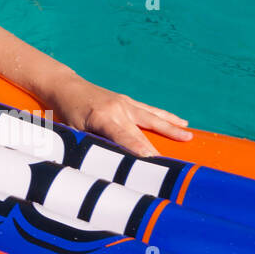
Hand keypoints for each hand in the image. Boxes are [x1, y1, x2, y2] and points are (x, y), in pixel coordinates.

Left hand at [40, 71, 192, 157]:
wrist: (65, 87)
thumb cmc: (66, 113)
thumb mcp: (72, 132)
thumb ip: (89, 146)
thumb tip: (101, 167)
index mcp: (101, 117)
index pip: (123, 137)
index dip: (137, 149)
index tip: (151, 161)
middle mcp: (116, 109)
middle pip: (139, 134)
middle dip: (155, 150)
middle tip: (173, 166)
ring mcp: (124, 103)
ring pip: (151, 119)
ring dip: (170, 129)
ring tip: (189, 138)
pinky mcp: (127, 101)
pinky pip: (150, 111)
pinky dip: (166, 117)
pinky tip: (183, 123)